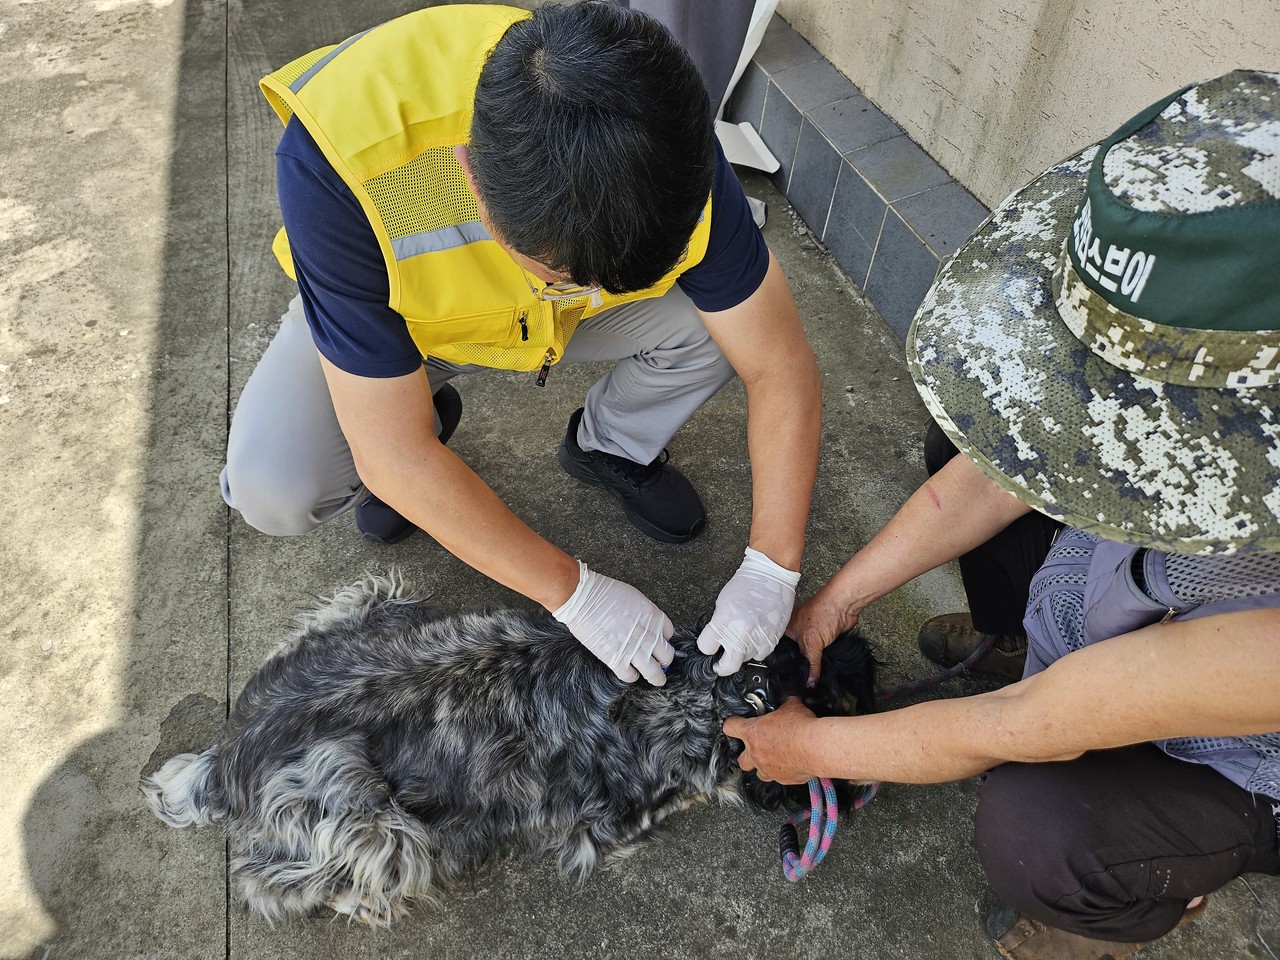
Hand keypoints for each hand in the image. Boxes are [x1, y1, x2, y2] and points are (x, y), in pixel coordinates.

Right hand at [551, 561, 674, 685]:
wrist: (584, 600)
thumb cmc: (605, 594)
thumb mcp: (636, 598)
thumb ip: (646, 615)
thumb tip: (648, 625)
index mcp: (655, 618)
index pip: (670, 635)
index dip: (663, 639)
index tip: (659, 642)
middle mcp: (649, 636)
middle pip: (667, 656)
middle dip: (664, 659)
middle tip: (661, 662)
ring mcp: (635, 651)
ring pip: (655, 674)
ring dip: (656, 677)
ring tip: (656, 679)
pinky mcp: (617, 661)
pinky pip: (631, 677)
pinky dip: (631, 676)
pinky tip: (629, 672)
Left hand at [696, 547, 800, 676]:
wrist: (771, 576)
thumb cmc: (746, 585)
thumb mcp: (722, 603)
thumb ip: (718, 624)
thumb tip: (715, 641)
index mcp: (724, 620)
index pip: (706, 648)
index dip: (706, 647)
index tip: (709, 646)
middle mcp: (741, 632)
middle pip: (727, 666)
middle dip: (721, 667)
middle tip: (720, 664)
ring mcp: (758, 637)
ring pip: (745, 659)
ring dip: (741, 653)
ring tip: (743, 638)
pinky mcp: (773, 638)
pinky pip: (761, 654)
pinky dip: (756, 649)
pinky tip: (755, 636)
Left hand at [723, 698, 817, 783]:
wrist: (814, 747)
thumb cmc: (800, 727)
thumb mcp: (791, 706)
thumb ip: (785, 704)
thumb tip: (789, 700)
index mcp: (752, 732)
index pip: (731, 727)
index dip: (732, 724)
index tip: (734, 724)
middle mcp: (756, 753)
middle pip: (741, 760)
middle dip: (747, 755)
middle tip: (756, 748)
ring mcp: (769, 768)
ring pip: (759, 773)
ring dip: (764, 766)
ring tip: (774, 758)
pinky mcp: (784, 779)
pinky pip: (780, 778)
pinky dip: (784, 772)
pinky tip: (792, 764)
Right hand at [788, 585, 861, 687]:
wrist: (844, 606)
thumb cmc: (823, 613)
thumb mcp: (811, 644)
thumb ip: (811, 664)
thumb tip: (809, 682)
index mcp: (787, 629)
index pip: (782, 650)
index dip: (784, 663)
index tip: (787, 676)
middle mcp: (797, 631)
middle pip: (796, 653)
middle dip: (800, 664)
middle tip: (800, 680)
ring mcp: (811, 634)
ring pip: (809, 653)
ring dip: (812, 662)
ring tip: (811, 676)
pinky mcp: (824, 638)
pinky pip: (820, 652)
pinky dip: (822, 658)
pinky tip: (822, 667)